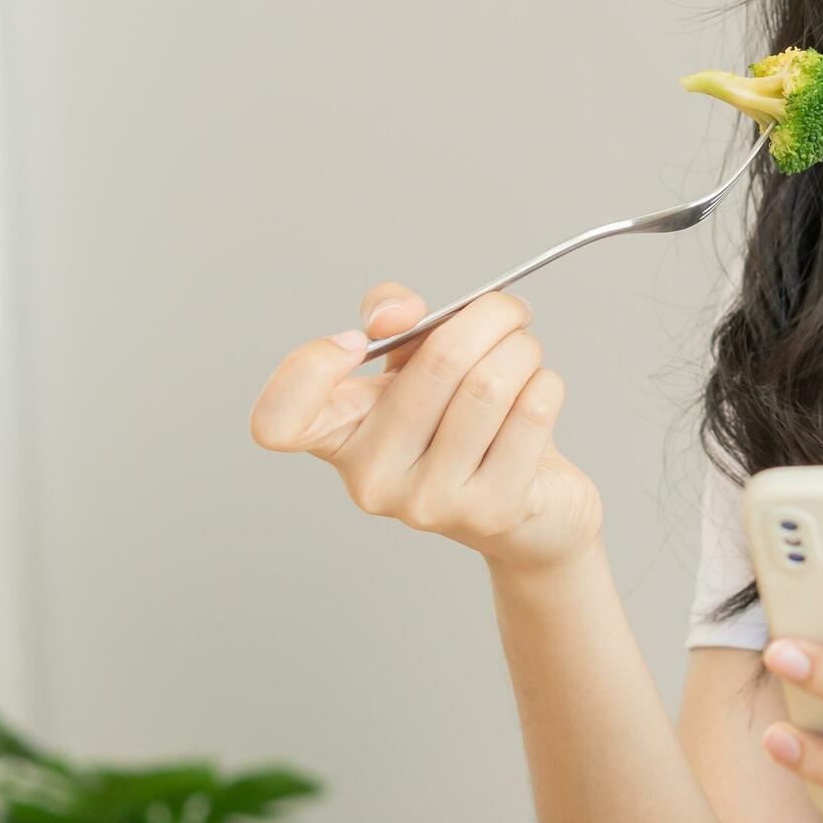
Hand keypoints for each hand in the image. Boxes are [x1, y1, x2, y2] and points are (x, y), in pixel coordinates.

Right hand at [248, 283, 601, 573]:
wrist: (530, 512)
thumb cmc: (463, 426)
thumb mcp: (416, 364)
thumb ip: (396, 321)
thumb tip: (397, 314)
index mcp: (339, 437)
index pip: (277, 421)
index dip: (307, 369)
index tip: (358, 341)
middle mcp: (373, 480)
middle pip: (438, 363)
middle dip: (489, 317)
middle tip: (508, 310)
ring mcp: (430, 503)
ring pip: (490, 383)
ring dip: (523, 348)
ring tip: (525, 351)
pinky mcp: (492, 511)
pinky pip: (530, 412)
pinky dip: (545, 383)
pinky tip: (538, 392)